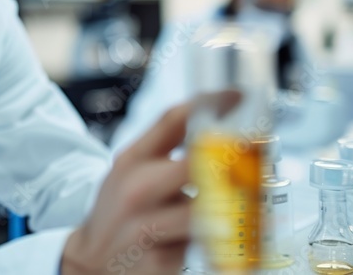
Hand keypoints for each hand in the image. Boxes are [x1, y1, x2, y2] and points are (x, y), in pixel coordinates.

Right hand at [60, 91, 241, 274]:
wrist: (91, 261)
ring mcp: (146, 228)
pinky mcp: (159, 262)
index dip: (211, 102)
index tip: (239, 94)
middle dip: (233, 156)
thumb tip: (214, 116)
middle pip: (196, 163)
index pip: (173, 120)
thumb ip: (166, 144)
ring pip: (204, 210)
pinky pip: (202, 246)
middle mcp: (137, 190)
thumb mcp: (130, 168)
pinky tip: (225, 235)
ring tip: (252, 200)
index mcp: (132, 160)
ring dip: (232, 205)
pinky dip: (218, 239)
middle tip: (260, 149)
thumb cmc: (119, 210)